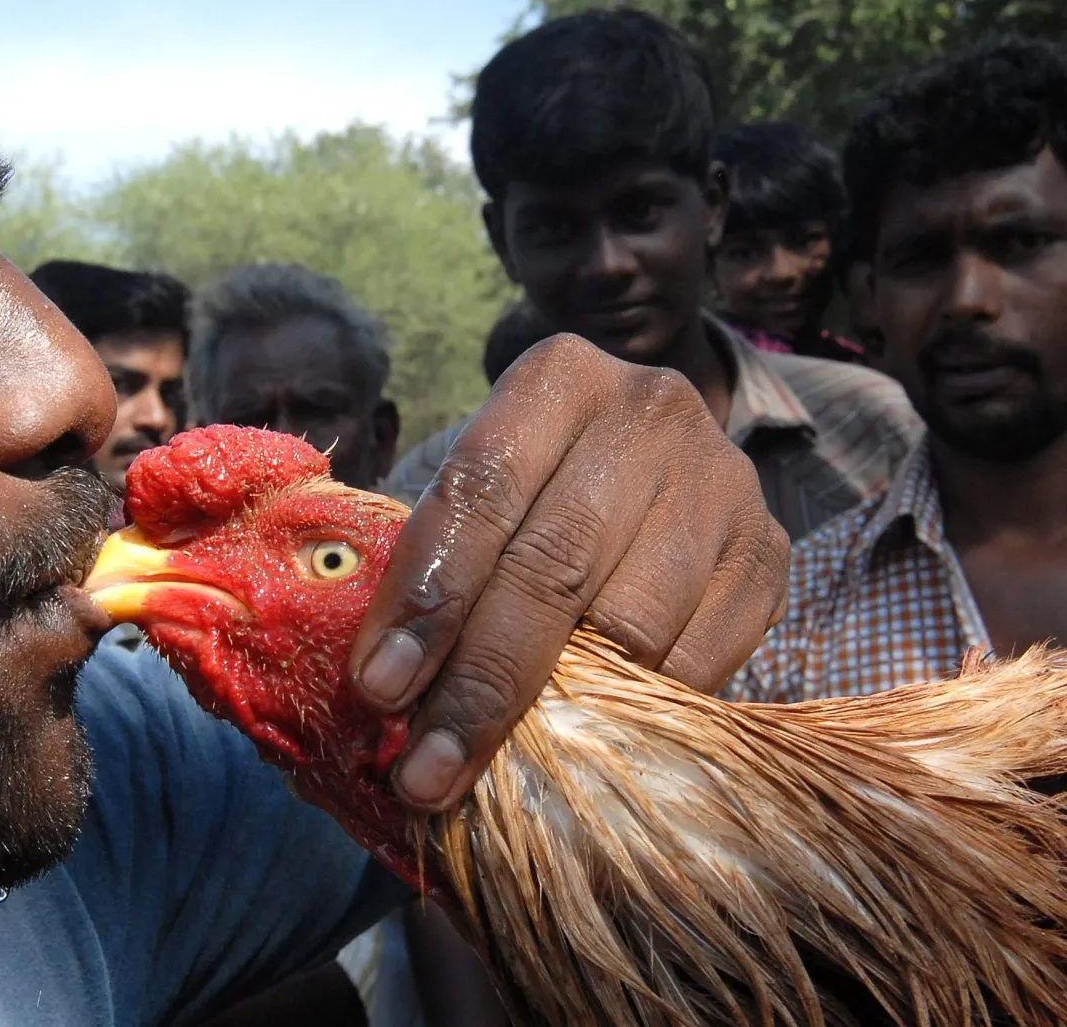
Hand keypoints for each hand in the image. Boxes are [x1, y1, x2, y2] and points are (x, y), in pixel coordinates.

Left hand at [348, 334, 788, 811]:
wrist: (659, 454)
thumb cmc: (541, 483)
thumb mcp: (490, 484)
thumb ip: (444, 558)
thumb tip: (393, 687)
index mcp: (560, 377)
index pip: (482, 489)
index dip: (429, 595)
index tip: (380, 688)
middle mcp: (650, 414)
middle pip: (555, 565)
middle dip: (481, 681)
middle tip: (427, 771)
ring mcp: (722, 482)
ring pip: (630, 623)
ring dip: (553, 715)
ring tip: (490, 771)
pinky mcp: (768, 553)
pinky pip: (697, 660)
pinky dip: (633, 714)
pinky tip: (581, 743)